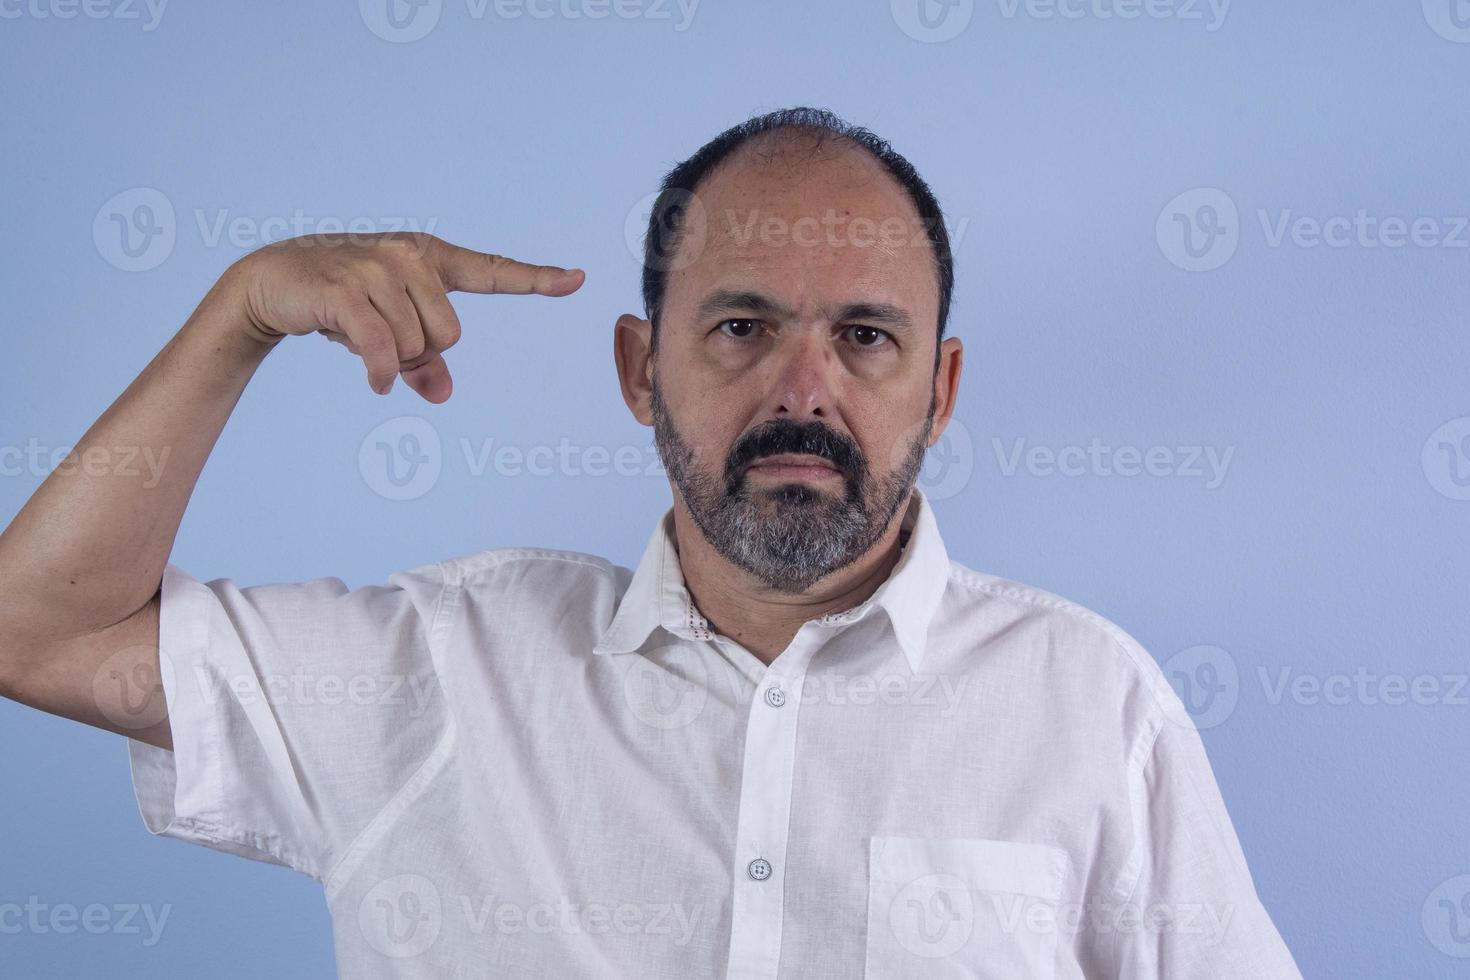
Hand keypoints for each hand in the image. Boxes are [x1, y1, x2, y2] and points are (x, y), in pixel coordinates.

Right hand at [224, 231, 583, 402]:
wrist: (274, 281)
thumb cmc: (342, 303)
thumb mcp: (389, 328)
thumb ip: (423, 361)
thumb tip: (445, 394)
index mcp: (430, 258)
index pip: (493, 271)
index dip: (537, 279)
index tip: (578, 279)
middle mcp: (410, 256)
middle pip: (450, 334)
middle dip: (420, 352)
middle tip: (383, 340)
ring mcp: (378, 269)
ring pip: (418, 346)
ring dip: (392, 361)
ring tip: (359, 337)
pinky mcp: (348, 292)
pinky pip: (384, 350)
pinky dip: (381, 374)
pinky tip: (374, 381)